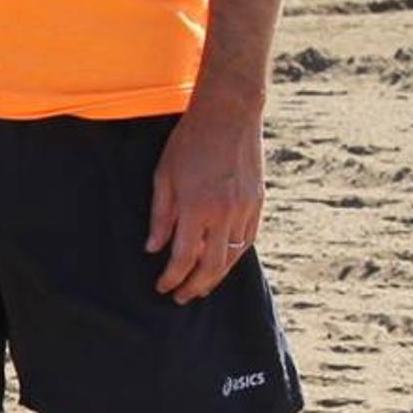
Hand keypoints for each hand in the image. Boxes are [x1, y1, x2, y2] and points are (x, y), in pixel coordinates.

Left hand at [145, 94, 263, 300]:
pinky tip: (222, 263)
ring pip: (233, 258)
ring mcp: (245, 210)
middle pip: (211, 266)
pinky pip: (247, 241)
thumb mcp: (164, 176)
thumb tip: (154, 248)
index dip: (172, 278)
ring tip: (201, 286)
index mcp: (196, 207)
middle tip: (181, 297)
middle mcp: (224, 214)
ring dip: (216, 277)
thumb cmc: (189, 142)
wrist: (229, 115)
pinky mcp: (258, 203)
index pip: (182, 258)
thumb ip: (160, 216)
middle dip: (194, 287)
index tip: (162, 287)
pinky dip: (234, 257)